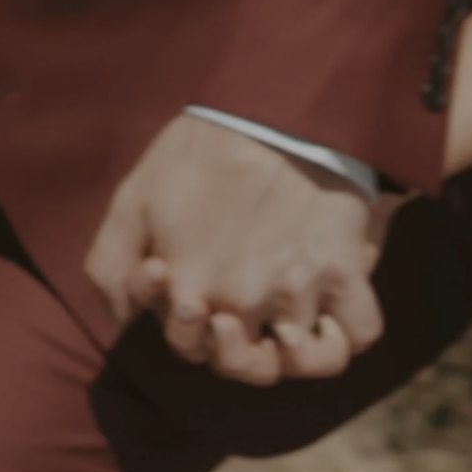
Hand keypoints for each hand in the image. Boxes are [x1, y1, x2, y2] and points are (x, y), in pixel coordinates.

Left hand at [84, 114, 387, 386]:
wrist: (274, 104)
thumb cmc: (199, 147)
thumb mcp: (133, 199)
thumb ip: (111, 268)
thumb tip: (124, 317)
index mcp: (190, 292)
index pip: (190, 348)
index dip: (189, 328)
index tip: (196, 288)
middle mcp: (244, 303)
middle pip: (248, 367)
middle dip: (237, 348)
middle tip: (236, 312)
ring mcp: (298, 291)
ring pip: (307, 363)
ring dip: (296, 354)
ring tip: (290, 328)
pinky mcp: (345, 270)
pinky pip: (360, 332)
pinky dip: (347, 333)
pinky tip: (330, 316)